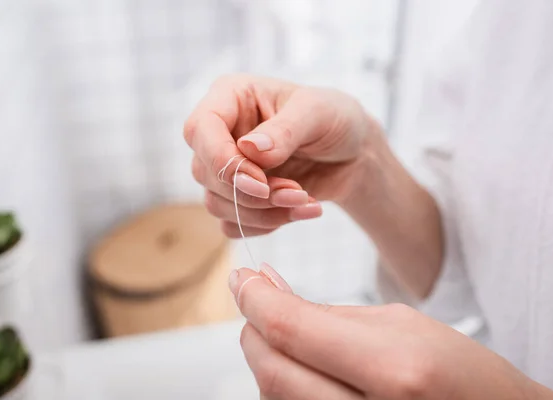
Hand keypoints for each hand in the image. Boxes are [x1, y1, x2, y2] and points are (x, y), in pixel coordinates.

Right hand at [184, 74, 377, 237]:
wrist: (354, 153)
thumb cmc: (335, 119)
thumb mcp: (318, 112)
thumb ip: (285, 129)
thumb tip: (249, 149)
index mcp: (231, 98)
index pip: (199, 129)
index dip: (222, 161)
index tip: (261, 183)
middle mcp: (221, 132)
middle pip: (205, 172)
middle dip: (252, 193)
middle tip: (297, 191)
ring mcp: (228, 167)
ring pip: (217, 203)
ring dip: (263, 212)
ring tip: (305, 200)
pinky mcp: (239, 197)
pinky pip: (232, 224)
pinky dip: (266, 225)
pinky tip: (300, 211)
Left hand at [229, 266, 552, 399]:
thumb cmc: (462, 372)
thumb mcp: (401, 325)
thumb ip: (328, 313)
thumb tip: (269, 289)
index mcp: (394, 371)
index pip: (292, 331)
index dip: (256, 299)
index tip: (243, 277)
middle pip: (272, 371)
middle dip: (253, 329)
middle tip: (256, 299)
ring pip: (273, 396)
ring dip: (266, 356)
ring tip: (283, 328)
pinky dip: (283, 382)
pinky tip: (297, 360)